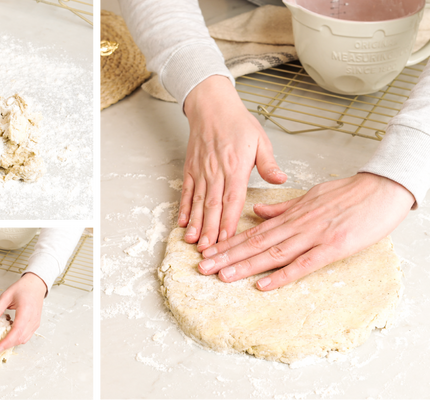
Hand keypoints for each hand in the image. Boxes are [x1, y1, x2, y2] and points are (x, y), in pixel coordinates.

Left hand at [0, 272, 46, 352]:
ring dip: (12, 343)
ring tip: (0, 344)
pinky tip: (9, 337)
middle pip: (20, 338)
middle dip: (7, 345)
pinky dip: (17, 339)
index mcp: (26, 310)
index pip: (17, 330)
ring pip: (24, 339)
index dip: (7, 341)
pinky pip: (26, 336)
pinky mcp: (35, 324)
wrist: (36, 285)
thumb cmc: (23, 288)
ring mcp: (35, 323)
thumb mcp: (6, 296)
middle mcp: (33, 319)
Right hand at [180, 75, 286, 251]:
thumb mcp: (260, 140)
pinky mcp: (190, 169)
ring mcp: (201, 171)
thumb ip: (268, 163)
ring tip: (193, 241)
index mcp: (236, 166)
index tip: (226, 239)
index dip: (228, 221)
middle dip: (210, 229)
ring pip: (197, 202)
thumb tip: (281, 179)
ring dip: (195, 223)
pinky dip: (184, 208)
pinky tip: (182, 222)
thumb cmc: (238, 123)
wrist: (211, 106)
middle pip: (212, 205)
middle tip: (208, 250)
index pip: (232, 199)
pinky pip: (186, 191)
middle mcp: (216, 171)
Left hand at [197, 173, 413, 289]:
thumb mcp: (310, 196)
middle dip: (227, 256)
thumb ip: (283, 208)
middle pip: (255, 243)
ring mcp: (313, 236)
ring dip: (245, 265)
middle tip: (202, 267)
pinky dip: (281, 275)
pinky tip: (262, 285)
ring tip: (221, 275)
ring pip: (272, 253)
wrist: (382, 189)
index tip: (208, 251)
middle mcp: (296, 225)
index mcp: (291, 214)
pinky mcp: (333, 247)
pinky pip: (303, 264)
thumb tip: (258, 213)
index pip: (253, 231)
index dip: (228, 242)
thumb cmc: (348, 194)